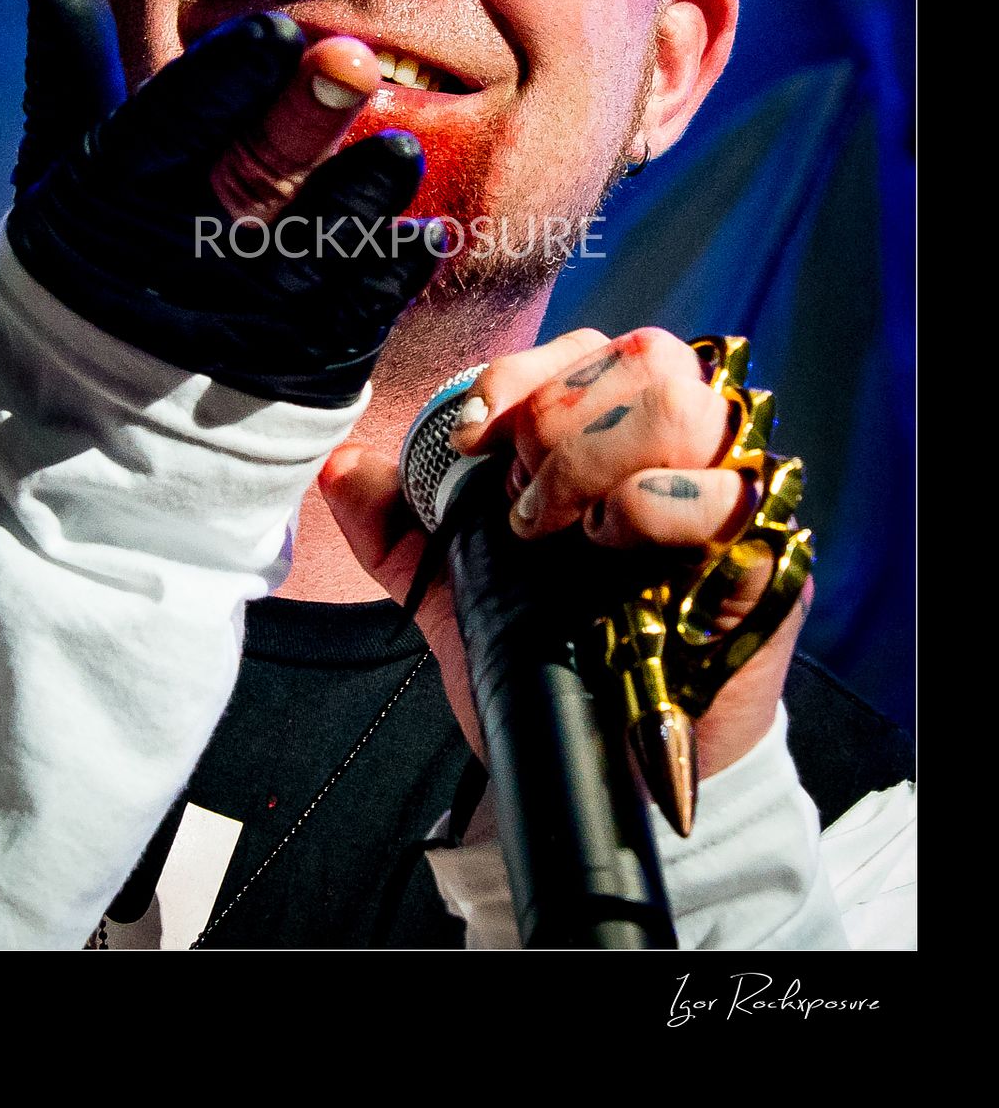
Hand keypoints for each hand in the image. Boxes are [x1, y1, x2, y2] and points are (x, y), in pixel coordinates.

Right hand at [6, 0, 443, 406]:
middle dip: (300, 122)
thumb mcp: (59, 170)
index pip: (166, 130)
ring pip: (306, 251)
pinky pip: (349, 320)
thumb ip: (70, 69)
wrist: (95, 423)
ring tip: (400, 151)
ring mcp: (241, 315)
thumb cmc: (85, 268)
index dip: (220, 84)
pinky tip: (427, 236)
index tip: (275, 30)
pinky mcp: (297, 364)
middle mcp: (178, 255)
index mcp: (115, 193)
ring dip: (356, 200)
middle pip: (244, 181)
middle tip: (354, 62)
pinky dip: (387, 279)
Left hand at [321, 326, 810, 771]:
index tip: (472, 442)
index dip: (521, 378)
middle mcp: (681, 444)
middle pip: (646, 355)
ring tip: (567, 529)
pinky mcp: (765, 556)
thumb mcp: (456, 590)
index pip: (585, 345)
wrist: (608, 761)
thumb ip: (397, 528)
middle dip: (561, 421)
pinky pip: (724, 496)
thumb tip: (343, 467)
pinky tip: (615, 547)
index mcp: (614, 426)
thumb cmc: (543, 653)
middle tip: (523, 502)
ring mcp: (729, 493)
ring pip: (686, 406)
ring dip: (601, 460)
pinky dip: (656, 508)